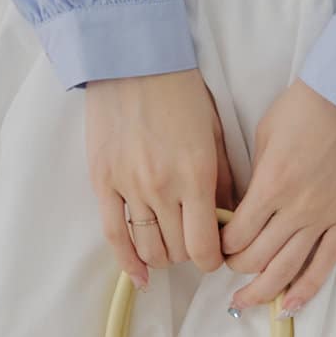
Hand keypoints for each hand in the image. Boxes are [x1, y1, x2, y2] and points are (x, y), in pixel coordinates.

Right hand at [84, 68, 238, 290]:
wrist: (134, 59)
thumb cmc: (180, 89)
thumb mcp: (214, 130)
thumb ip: (224, 178)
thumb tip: (232, 217)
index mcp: (196, 174)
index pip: (205, 246)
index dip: (213, 259)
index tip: (216, 254)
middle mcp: (163, 188)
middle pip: (178, 250)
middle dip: (189, 253)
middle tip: (193, 240)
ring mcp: (129, 187)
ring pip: (148, 248)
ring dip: (162, 256)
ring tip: (170, 245)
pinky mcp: (103, 183)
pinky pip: (114, 237)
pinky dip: (127, 263)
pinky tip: (139, 277)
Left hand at [220, 78, 335, 315]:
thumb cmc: (307, 106)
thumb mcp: (265, 135)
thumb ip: (255, 177)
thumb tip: (244, 208)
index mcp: (271, 184)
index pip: (237, 234)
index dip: (222, 245)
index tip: (217, 243)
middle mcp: (296, 208)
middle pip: (257, 257)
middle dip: (237, 266)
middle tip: (229, 265)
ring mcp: (325, 217)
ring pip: (288, 269)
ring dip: (262, 290)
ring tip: (244, 301)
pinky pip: (326, 263)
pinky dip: (305, 289)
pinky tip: (288, 306)